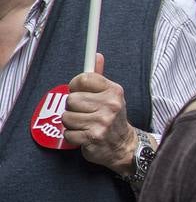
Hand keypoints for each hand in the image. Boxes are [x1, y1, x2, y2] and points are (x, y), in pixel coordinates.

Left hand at [62, 52, 136, 174]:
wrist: (124, 146)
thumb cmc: (113, 119)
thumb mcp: (110, 96)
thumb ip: (99, 77)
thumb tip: (96, 55)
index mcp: (113, 91)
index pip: (82, 79)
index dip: (76, 87)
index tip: (81, 93)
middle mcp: (110, 105)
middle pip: (71, 99)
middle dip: (74, 108)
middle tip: (86, 114)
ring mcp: (102, 122)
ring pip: (66, 117)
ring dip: (72, 124)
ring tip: (85, 126)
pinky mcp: (93, 137)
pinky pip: (68, 133)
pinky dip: (73, 137)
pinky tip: (85, 136)